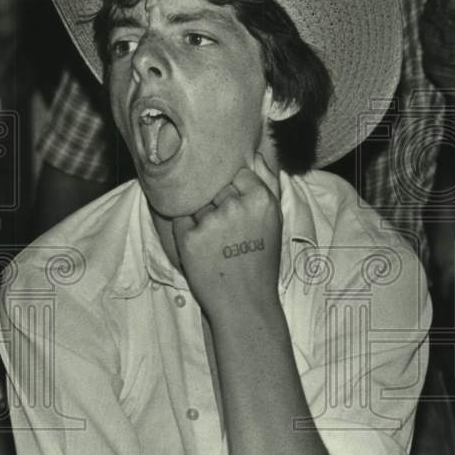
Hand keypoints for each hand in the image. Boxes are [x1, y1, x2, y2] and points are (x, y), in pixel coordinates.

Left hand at [172, 159, 282, 318]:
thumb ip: (268, 181)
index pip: (237, 173)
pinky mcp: (188, 238)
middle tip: (229, 231)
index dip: (235, 191)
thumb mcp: (274, 219)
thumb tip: (255, 152)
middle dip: (218, 203)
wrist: (246, 303)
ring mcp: (211, 222)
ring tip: (217, 242)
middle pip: (215, 186)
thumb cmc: (261, 260)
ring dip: (201, 216)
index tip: (240, 210)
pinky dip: (187, 230)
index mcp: (261, 199)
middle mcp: (236, 206)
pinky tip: (203, 249)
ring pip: (196, 201)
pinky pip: (180, 218)